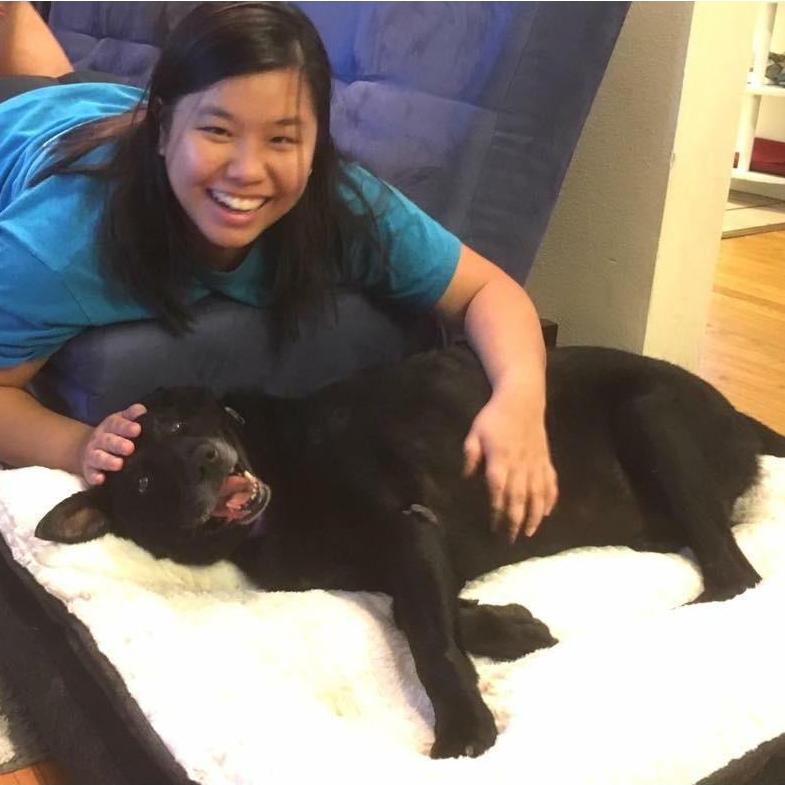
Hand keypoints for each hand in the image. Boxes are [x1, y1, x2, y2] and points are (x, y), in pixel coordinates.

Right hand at [79, 404, 146, 484]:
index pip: (116, 424)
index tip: (137, 429)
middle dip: (118, 444)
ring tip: (119, 464)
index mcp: (110, 426)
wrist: (89, 450)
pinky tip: (100, 479)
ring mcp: (93, 455)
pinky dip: (94, 477)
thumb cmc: (114, 435)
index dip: (126, 426)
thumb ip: (131, 416)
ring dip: (108, 461)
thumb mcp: (121, 422)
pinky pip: (90, 474)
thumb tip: (142, 410)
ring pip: (99, 457)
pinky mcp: (89, 471)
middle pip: (108, 441)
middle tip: (130, 448)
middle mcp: (100, 439)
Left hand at [463, 390, 557, 542]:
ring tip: (529, 532)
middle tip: (510, 539)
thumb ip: (470, 455)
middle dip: (515, 520)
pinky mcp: (546, 460)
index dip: (497, 509)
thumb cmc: (494, 417)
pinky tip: (547, 512)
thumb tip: (466, 476)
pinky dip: (551, 498)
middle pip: (519, 496)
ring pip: (537, 493)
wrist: (522, 400)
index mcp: (500, 458)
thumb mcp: (475, 433)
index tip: (494, 526)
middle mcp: (520, 463)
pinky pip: (551, 482)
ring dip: (534, 515)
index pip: (498, 489)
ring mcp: (536, 462)